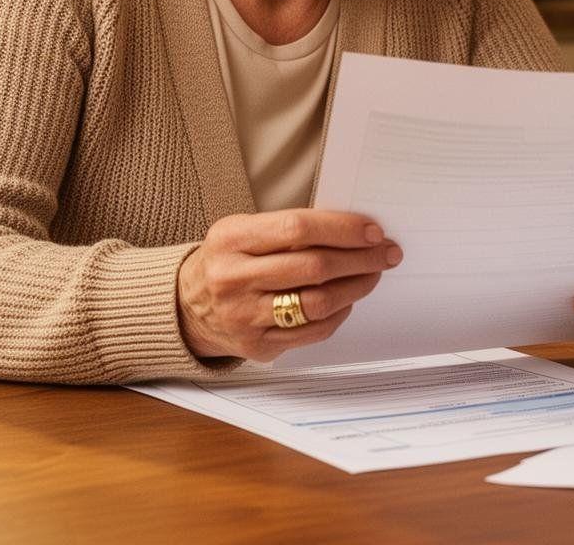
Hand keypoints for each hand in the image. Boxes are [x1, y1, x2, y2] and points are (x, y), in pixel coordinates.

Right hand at [176, 209, 401, 361]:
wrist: (187, 307)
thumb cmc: (229, 260)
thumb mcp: (243, 231)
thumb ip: (289, 229)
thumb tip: (355, 230)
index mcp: (230, 240)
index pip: (297, 228)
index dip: (342, 229)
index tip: (373, 231)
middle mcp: (232, 279)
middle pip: (313, 267)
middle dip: (360, 259)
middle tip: (387, 253)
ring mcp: (243, 316)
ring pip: (317, 303)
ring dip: (356, 287)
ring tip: (372, 275)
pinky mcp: (256, 346)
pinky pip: (311, 332)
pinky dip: (338, 314)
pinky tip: (347, 300)